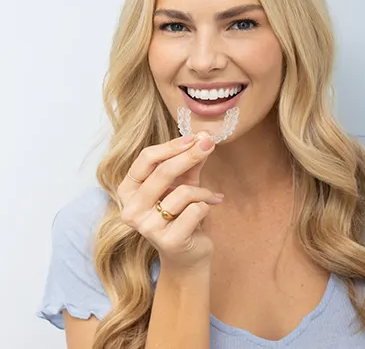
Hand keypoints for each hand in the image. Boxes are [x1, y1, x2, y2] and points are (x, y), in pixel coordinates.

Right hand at [117, 132, 221, 272]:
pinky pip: (195, 210)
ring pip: (183, 192)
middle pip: (162, 172)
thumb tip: (203, 137)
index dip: (171, 146)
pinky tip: (209, 209)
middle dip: (190, 155)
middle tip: (209, 144)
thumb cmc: (181, 213)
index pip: (145, 159)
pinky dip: (207, 205)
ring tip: (209, 196)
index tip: (194, 138)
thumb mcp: (183, 182)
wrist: (188, 255)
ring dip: (202, 191)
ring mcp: (147, 228)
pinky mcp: (169, 241)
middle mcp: (131, 210)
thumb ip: (190, 161)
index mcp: (128, 191)